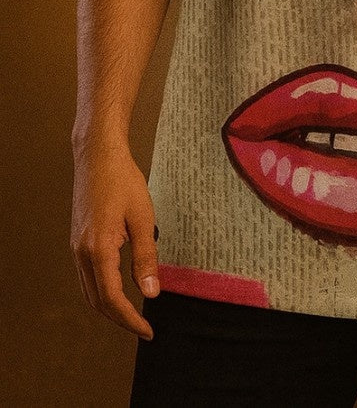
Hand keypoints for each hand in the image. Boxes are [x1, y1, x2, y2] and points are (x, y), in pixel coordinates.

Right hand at [71, 143, 159, 339]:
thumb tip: (151, 292)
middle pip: (97, 301)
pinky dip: (102, 290)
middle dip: (120, 319)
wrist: (98, 156)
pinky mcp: (78, 240)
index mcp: (98, 249)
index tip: (148, 330)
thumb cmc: (123, 180)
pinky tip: (119, 288)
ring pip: (89, 291)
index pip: (112, 299)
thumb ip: (146, 257)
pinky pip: (87, 276)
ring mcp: (76, 247)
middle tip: (143, 327)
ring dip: (110, 307)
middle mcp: (81, 253)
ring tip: (134, 313)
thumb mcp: (143, 217)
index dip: (130, 319)